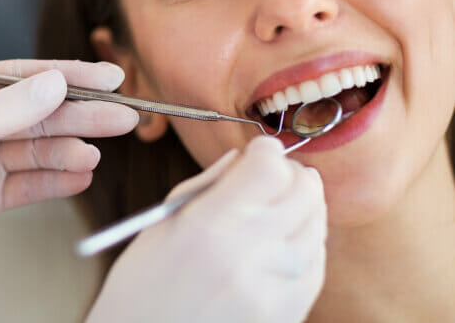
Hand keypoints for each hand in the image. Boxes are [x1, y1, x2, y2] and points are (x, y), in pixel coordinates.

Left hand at [0, 60, 137, 321]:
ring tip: (102, 151)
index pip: (23, 77)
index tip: (110, 77)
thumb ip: (7, 110)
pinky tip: (81, 175)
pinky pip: (24, 186)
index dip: (68, 77)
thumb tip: (56, 83)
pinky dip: (52, 182)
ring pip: (34, 151)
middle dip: (80, 115)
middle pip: (36, 115)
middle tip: (127, 116)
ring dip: (69, 150)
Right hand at [86, 136, 326, 322]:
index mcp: (210, 227)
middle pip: (303, 191)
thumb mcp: (160, 226)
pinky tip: (283, 240)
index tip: (256, 151)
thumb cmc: (140, 290)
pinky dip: (307, 242)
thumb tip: (243, 159)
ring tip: (276, 206)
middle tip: (271, 174)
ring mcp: (275, 290)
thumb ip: (206, 186)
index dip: (264, 151)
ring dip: (302, 206)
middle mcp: (250, 256)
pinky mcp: (288, 315)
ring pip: (317, 225)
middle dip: (289, 173)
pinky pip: (316, 264)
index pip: (269, 167)